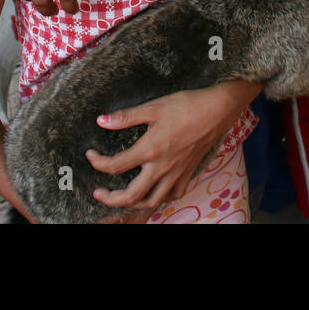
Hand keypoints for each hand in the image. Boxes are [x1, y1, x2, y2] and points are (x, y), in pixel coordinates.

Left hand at [86, 82, 251, 212]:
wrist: (218, 110)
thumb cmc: (187, 105)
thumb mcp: (153, 107)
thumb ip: (126, 117)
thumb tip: (101, 121)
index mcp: (150, 150)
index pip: (116, 166)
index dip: (98, 163)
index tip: (90, 155)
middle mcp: (162, 167)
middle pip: (131, 196)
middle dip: (111, 198)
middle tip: (99, 193)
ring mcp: (176, 173)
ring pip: (152, 201)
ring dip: (134, 204)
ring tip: (123, 197)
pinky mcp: (188, 172)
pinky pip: (173, 195)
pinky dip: (161, 198)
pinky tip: (155, 191)